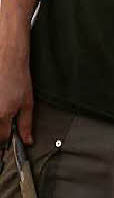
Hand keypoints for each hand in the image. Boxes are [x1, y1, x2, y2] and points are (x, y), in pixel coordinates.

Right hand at [0, 22, 33, 143]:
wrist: (7, 57)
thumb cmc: (18, 77)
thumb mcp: (27, 102)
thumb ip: (26, 124)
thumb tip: (28, 140)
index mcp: (2, 116)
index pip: (2, 139)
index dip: (7, 135)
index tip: (9, 129)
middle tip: (4, 111)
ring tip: (1, 101)